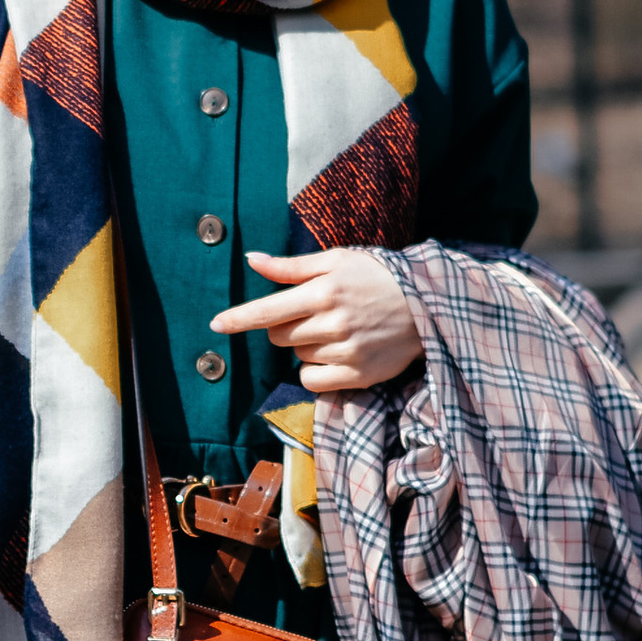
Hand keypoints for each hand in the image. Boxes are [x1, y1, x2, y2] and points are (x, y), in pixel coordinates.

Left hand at [211, 247, 422, 394]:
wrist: (426, 305)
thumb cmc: (376, 277)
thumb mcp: (337, 261)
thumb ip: (291, 266)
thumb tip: (252, 260)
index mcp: (323, 291)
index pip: (268, 310)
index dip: (238, 319)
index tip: (215, 325)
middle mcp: (332, 323)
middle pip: (278, 336)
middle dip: (285, 326)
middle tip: (312, 313)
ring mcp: (346, 352)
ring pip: (297, 356)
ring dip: (306, 345)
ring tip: (337, 329)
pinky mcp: (358, 376)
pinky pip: (312, 380)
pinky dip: (316, 370)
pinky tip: (336, 353)